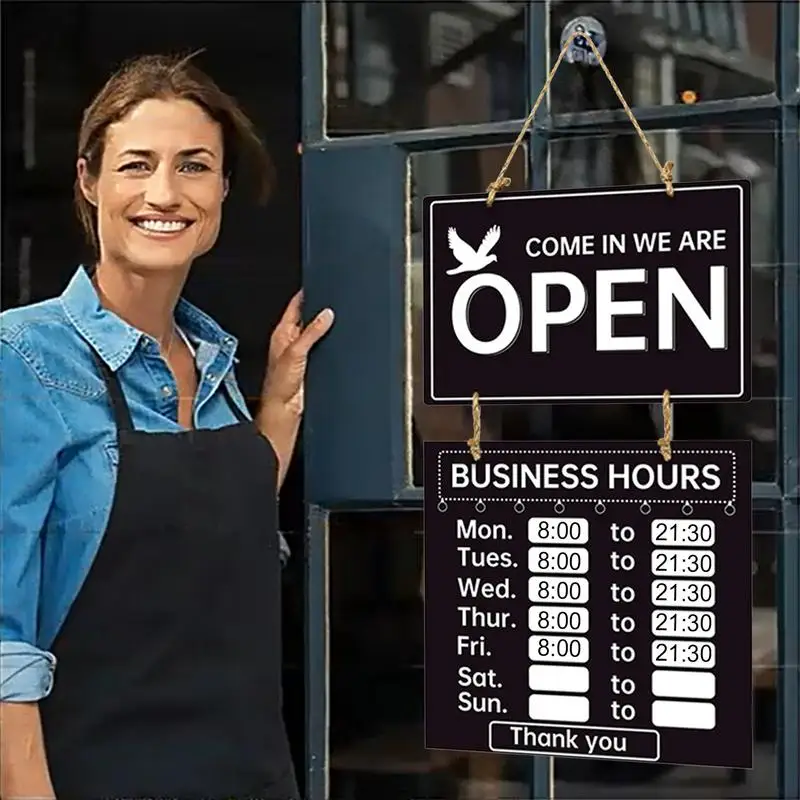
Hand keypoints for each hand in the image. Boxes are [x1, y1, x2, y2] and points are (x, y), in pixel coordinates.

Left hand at [260, 290, 334, 414]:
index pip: (295, 305)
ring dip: (325, 330)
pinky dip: (330, 344)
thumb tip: (326, 315)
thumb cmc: (279, 384)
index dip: (306, 294)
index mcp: (282, 333)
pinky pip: (323, 348)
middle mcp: (291, 341)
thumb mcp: (295, 352)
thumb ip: (311, 332)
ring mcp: (302, 353)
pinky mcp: (311, 364)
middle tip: (332, 302)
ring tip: (336, 321)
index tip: (317, 284)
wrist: (284, 409)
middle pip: (308, 319)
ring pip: (317, 334)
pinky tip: (336, 342)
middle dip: (319, 311)